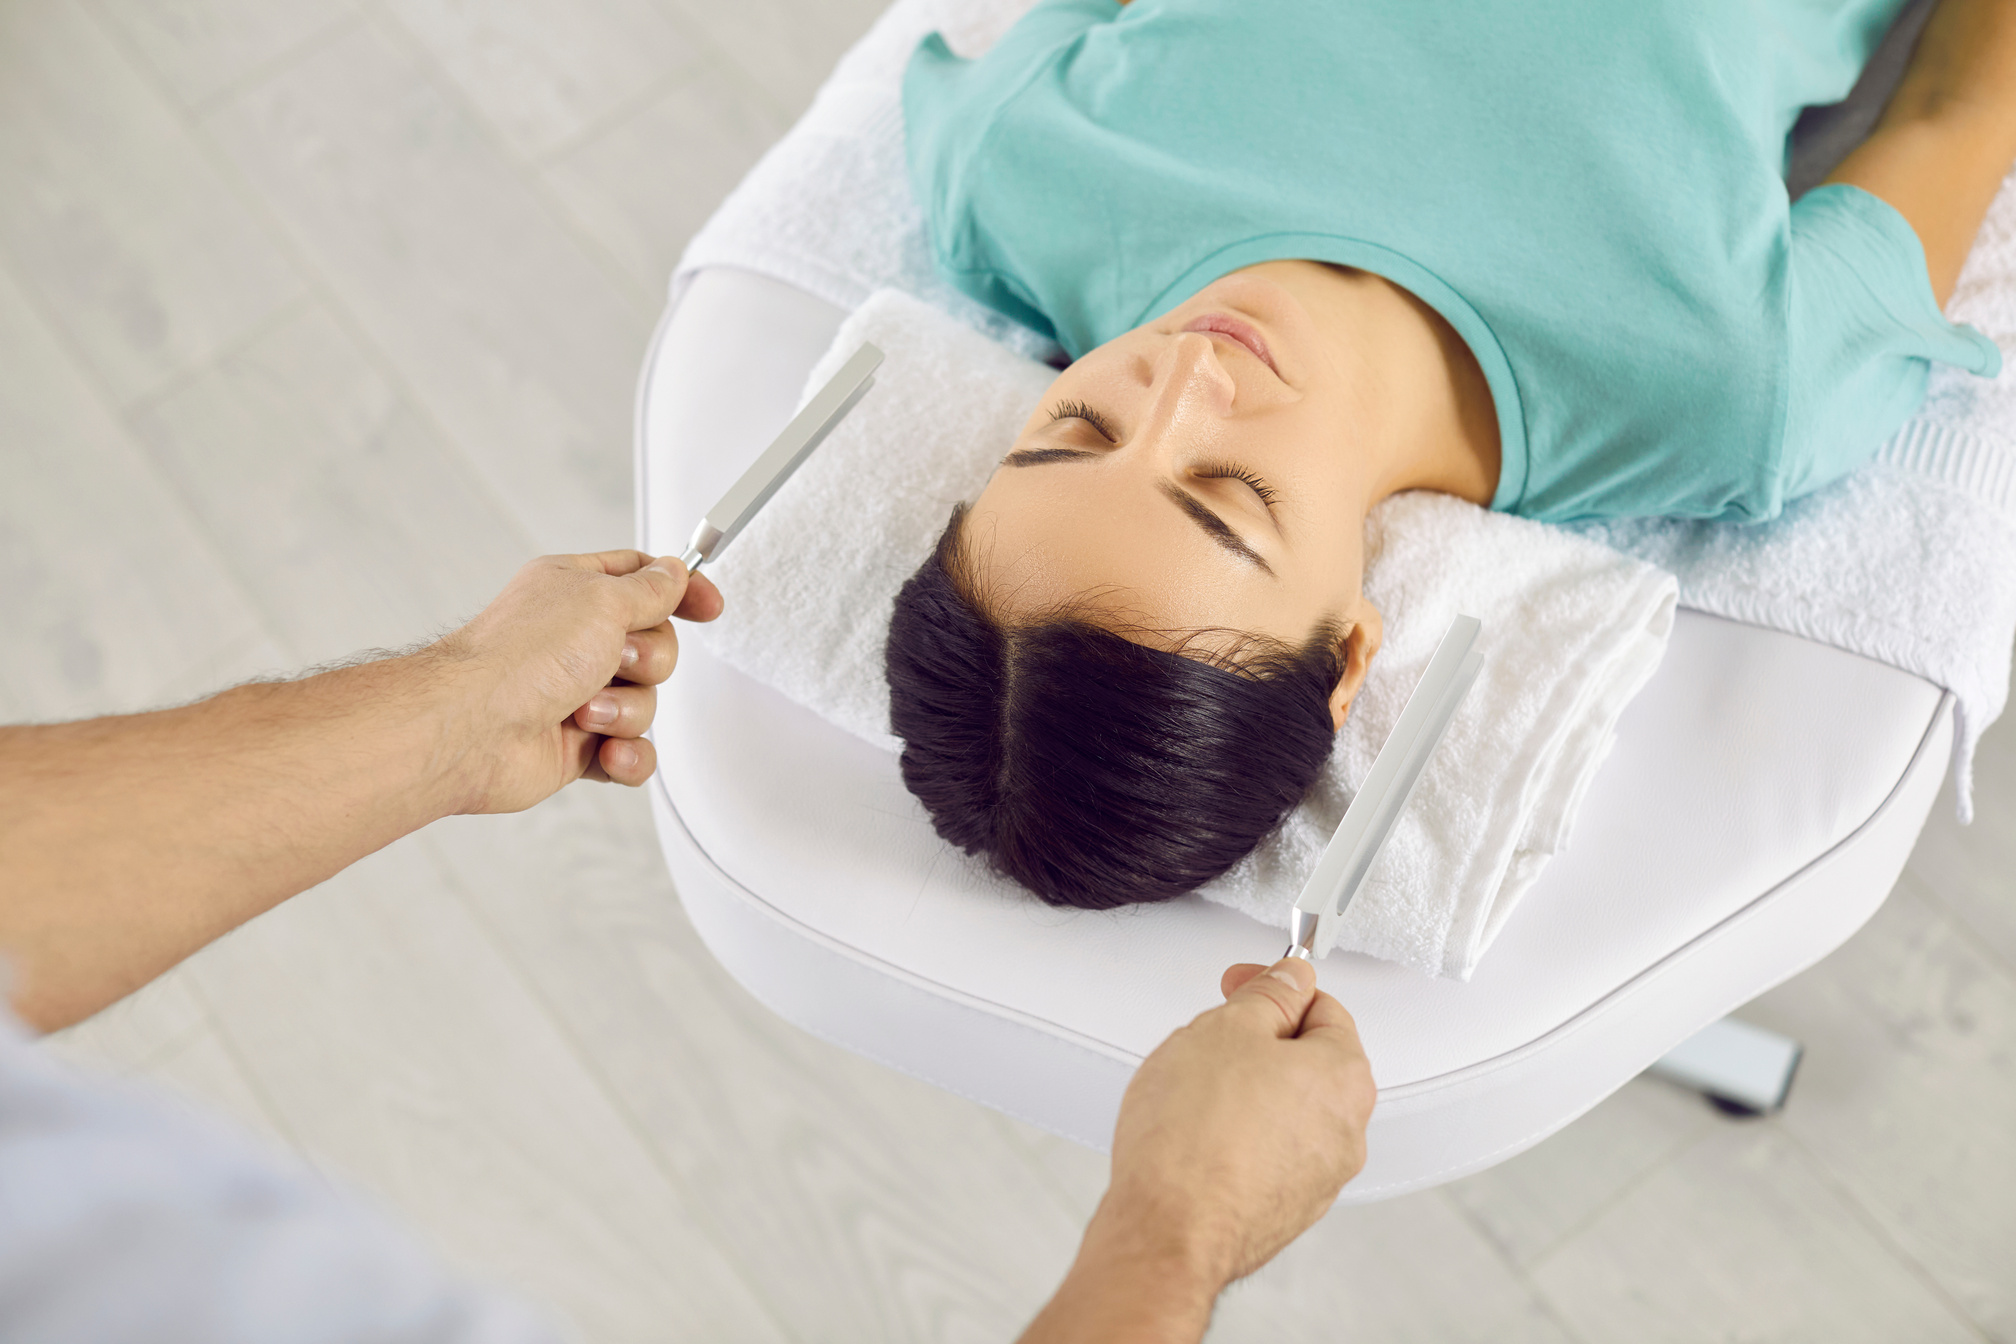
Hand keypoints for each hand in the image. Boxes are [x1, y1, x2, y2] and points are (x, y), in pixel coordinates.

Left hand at [432, 550, 722, 813]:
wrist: (471, 730)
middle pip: (657, 647)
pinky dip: (625, 755)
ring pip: (646, 703)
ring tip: (584, 712)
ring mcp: (576, 694)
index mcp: (574, 591)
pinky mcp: (577, 746)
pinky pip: (633, 752)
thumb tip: (674, 572)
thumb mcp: (602, 600)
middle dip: (647, 662)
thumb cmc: (519, 658)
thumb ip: (650, 588)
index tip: (710, 607)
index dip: (681, 591)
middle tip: (614, 661)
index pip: (643, 580)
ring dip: (625, 711)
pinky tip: (604, 752)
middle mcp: (574, 641)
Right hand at [1019, 959, 1374, 1342]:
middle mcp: (1346, 1132)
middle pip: (1307, 1062)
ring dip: (1246, 1092)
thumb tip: (1290, 980)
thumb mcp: (1226, 1029)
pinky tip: (1196, 1137)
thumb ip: (1267, 995)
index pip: (1324, 1009)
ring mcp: (1317, 1178)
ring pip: (1284, 1110)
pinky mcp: (1284, 1210)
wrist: (1168, 1232)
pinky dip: (1238, 1137)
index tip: (1242, 985)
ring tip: (1193, 1095)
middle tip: (1211, 1039)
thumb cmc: (1195, 1139)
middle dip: (1259, 1043)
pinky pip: (1265, 1153)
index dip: (1276, 987)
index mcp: (1345, 1078)